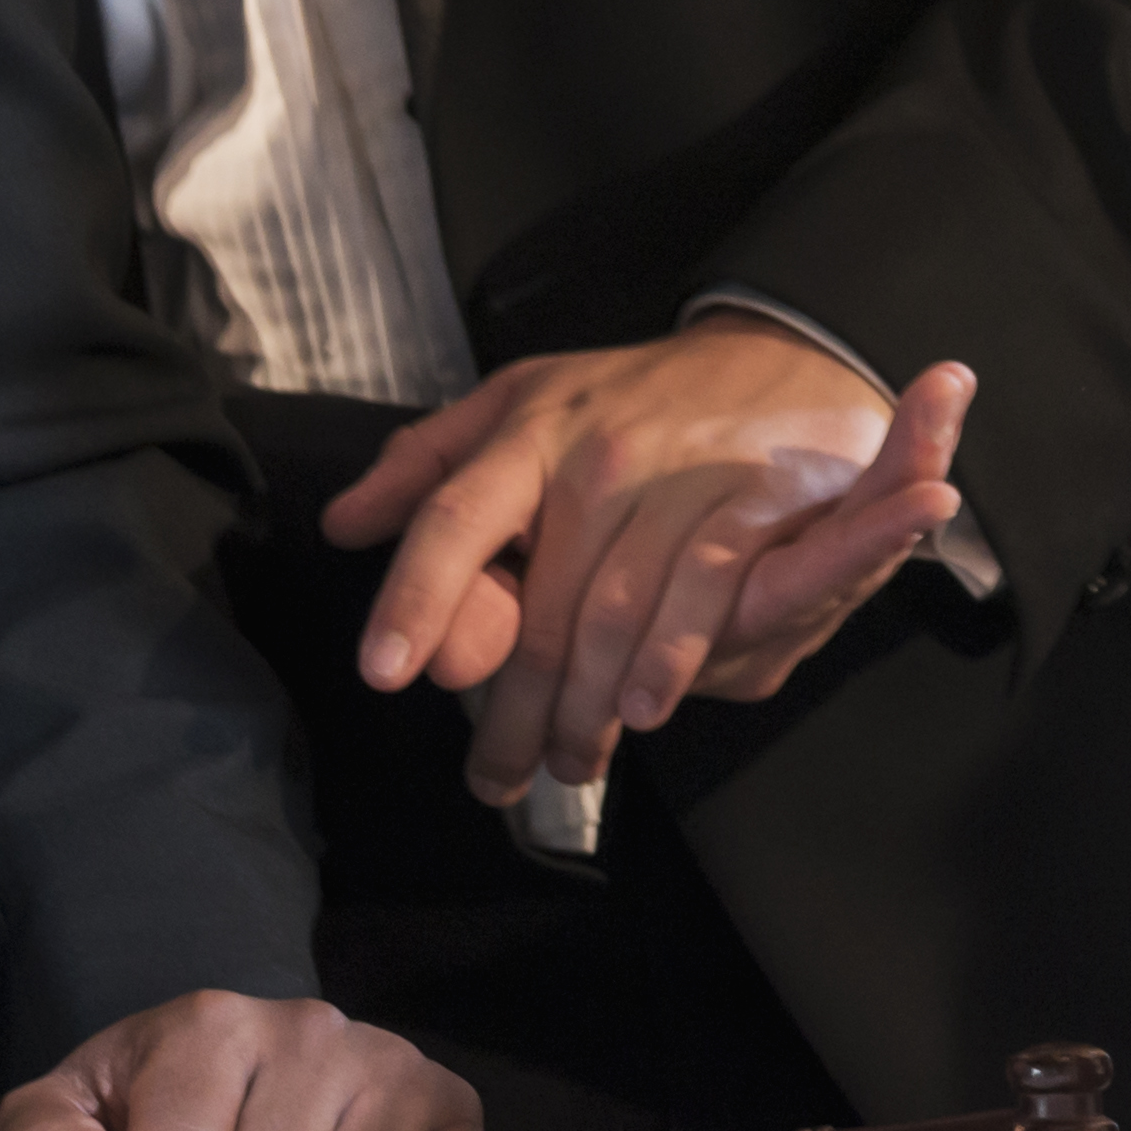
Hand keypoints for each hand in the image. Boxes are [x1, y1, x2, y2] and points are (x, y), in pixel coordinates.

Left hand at [325, 319, 979, 803]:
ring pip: (612, 622)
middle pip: (538, 610)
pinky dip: (668, 665)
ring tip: (571, 763)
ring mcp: (679, 479)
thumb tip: (344, 524)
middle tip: (495, 777)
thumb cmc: (639, 395)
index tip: (387, 671)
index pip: (454, 518)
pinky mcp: (751, 505)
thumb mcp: (524, 401)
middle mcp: (599, 455)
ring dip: (586, 713)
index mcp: (530, 431)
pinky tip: (642, 711)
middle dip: (513, 713)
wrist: (787, 354)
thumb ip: (428, 462)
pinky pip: (699, 600)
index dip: (417, 597)